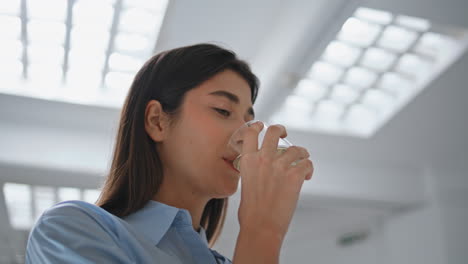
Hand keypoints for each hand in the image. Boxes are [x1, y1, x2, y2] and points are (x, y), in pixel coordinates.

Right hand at [237, 121, 313, 241]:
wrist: (260, 227)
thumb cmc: (251, 213)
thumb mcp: (245, 185)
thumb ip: (253, 172)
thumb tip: (261, 172)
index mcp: (248, 161)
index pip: (251, 133)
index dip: (257, 126)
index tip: (262, 126)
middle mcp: (263, 159)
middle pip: (274, 132)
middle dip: (281, 130)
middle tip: (285, 134)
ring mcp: (280, 166)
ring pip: (296, 148)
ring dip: (301, 153)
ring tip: (302, 160)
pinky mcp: (295, 176)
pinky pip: (307, 163)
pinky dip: (309, 168)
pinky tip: (307, 177)